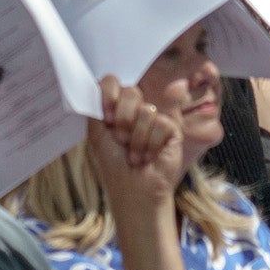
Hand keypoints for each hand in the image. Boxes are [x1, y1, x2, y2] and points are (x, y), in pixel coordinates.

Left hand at [85, 73, 188, 216]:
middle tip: (122, 140)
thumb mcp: (98, 133)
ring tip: (136, 154)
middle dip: (123, 120)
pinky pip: (161, 124)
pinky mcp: (172, 130)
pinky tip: (150, 157)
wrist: (132, 189)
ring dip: (136, 139)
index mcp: (118, 106)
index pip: (112, 82)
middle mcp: (137, 109)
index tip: (106, 118)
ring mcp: (156, 118)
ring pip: (146, 110)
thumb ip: (97, 106)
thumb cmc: (114, 164)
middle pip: (131, 91)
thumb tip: (101, 81)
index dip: (109, 96)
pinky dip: (151, 144)